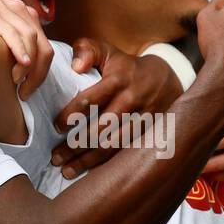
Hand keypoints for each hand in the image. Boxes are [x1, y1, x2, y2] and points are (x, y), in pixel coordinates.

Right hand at [0, 0, 53, 98]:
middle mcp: (18, 10)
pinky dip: (20, 50)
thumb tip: (12, 75)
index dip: (41, 72)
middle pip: (43, 47)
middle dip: (39, 74)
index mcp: (22, 15)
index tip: (29, 90)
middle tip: (26, 93)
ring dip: (29, 66)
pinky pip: (11, 32)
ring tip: (18, 83)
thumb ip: (5, 43)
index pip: (44, 48)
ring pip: (32, 40)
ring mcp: (4, 9)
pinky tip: (21, 64)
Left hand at [50, 38, 183, 178]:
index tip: (56, 127)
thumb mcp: (108, 51)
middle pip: (100, 128)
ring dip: (88, 161)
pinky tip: (88, 173)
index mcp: (118, 79)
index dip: (70, 115)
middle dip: (75, 145)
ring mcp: (143, 119)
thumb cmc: (126, 66)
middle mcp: (132, 100)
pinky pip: (125, 153)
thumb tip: (74, 67)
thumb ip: (86, 50)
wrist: (168, 77)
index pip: (90, 99)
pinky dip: (106, 165)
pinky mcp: (150, 134)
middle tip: (55, 157)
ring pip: (113, 145)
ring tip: (66, 171)